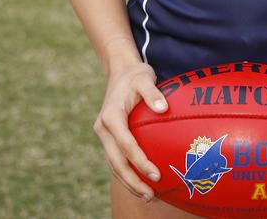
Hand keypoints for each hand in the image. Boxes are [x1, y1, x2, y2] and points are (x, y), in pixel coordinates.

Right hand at [93, 60, 168, 200]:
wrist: (119, 71)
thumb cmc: (135, 75)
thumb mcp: (144, 77)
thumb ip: (153, 93)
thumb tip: (164, 108)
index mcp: (111, 117)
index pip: (126, 145)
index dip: (140, 162)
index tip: (156, 174)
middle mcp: (103, 129)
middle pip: (117, 162)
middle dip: (132, 181)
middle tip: (151, 195)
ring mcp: (104, 135)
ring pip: (114, 164)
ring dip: (129, 181)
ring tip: (148, 195)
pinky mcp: (109, 137)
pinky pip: (117, 159)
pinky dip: (127, 172)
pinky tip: (142, 181)